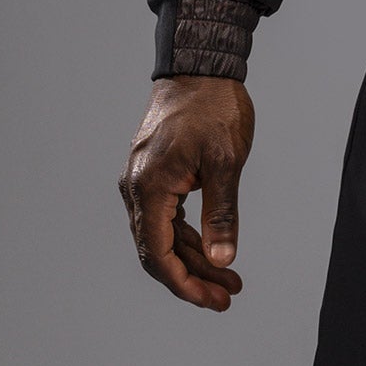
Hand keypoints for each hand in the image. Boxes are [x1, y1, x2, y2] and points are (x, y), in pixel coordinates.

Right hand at [118, 75, 255, 309]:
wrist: (200, 66)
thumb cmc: (214, 107)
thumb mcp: (225, 161)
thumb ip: (222, 212)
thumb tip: (222, 259)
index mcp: (148, 188)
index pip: (159, 254)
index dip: (185, 283)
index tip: (211, 300)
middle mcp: (136, 189)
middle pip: (160, 250)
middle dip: (194, 277)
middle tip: (228, 296)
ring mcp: (142, 181)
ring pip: (164, 234)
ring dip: (194, 258)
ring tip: (228, 278)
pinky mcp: (154, 174)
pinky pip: (166, 215)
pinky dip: (189, 234)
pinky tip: (212, 248)